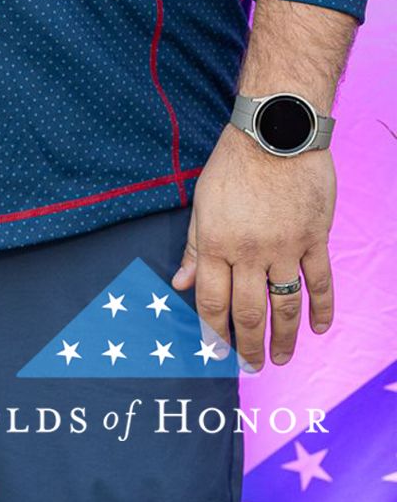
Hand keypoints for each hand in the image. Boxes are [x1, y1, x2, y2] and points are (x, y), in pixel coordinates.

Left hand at [171, 123, 335, 370]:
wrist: (275, 135)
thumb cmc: (232, 164)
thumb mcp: (202, 201)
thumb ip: (195, 246)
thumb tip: (180, 282)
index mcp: (216, 242)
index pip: (212, 299)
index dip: (212, 330)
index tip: (214, 352)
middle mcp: (250, 251)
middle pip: (248, 311)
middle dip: (247, 344)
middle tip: (251, 367)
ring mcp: (286, 248)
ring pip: (285, 305)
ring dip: (284, 337)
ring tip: (280, 358)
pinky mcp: (315, 241)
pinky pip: (320, 283)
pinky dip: (322, 308)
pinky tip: (318, 328)